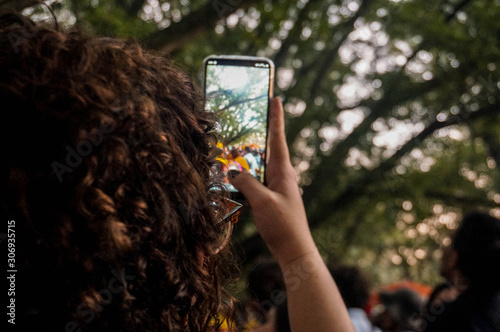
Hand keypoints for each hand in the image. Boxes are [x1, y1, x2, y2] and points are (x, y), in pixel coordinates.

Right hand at [229, 97, 316, 264]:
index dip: (276, 117)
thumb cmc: (283, 225)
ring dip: (253, 152)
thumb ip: (246, 183)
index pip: (278, 138)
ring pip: (263, 163)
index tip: (276, 98)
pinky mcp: (274, 197)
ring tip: (240, 141)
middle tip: (253, 114)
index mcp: (283, 171)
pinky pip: (260, 178)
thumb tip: (232, 171)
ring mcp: (279, 186)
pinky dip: (249, 172)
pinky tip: (239, 174)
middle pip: (271, 147)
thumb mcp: (262, 202)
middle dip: (263, 130)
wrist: (295, 250)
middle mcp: (283, 175)